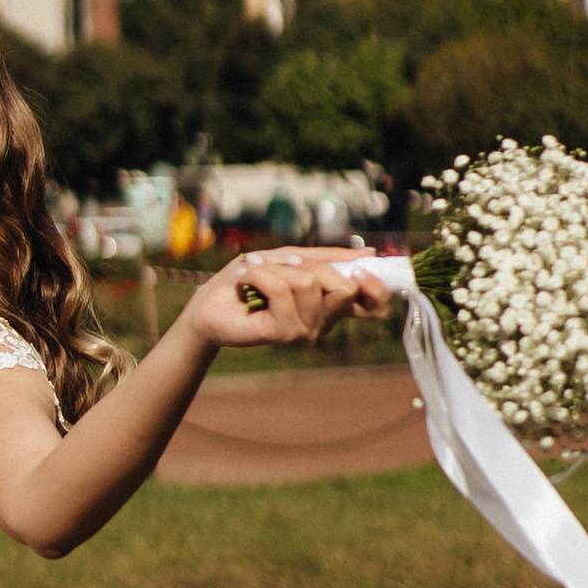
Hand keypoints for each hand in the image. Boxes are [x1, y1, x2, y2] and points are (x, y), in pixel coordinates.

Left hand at [186, 245, 395, 351]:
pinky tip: (247, 280)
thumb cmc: (250, 279)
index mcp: (331, 305)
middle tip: (284, 264)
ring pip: (309, 283)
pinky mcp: (280, 332)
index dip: (377, 288)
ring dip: (278, 268)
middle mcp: (322, 322)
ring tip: (257, 274)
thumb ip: (328, 258)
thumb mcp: (291, 258)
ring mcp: (303, 330)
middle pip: (344, 288)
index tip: (363, 269)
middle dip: (312, 265)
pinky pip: (282, 289)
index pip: (374, 308)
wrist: (210, 300)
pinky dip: (261, 273)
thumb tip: (371, 255)